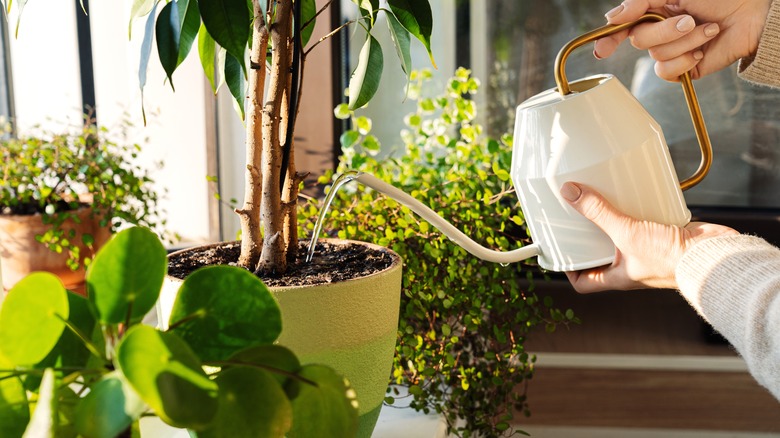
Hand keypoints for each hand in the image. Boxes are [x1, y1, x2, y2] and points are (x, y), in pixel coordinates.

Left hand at [560, 182, 737, 291]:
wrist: (714, 256)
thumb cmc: (672, 260)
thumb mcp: (627, 234)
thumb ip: (599, 213)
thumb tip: (570, 194)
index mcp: (618, 277)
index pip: (584, 282)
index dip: (569, 270)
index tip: (559, 252)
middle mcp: (631, 267)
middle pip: (601, 256)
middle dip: (589, 238)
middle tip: (575, 218)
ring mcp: (648, 252)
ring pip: (623, 237)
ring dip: (613, 220)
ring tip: (599, 200)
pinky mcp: (664, 236)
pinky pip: (645, 223)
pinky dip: (638, 209)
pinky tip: (632, 193)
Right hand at [594, 0, 771, 80]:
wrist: (752, 14)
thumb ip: (640, 2)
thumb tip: (612, 18)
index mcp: (654, 12)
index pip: (622, 27)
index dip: (609, 38)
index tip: (602, 50)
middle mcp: (659, 32)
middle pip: (639, 41)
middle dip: (666, 31)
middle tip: (689, 20)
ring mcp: (671, 51)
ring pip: (657, 55)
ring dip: (686, 41)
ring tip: (708, 30)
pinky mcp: (683, 68)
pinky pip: (667, 72)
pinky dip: (685, 60)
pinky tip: (701, 50)